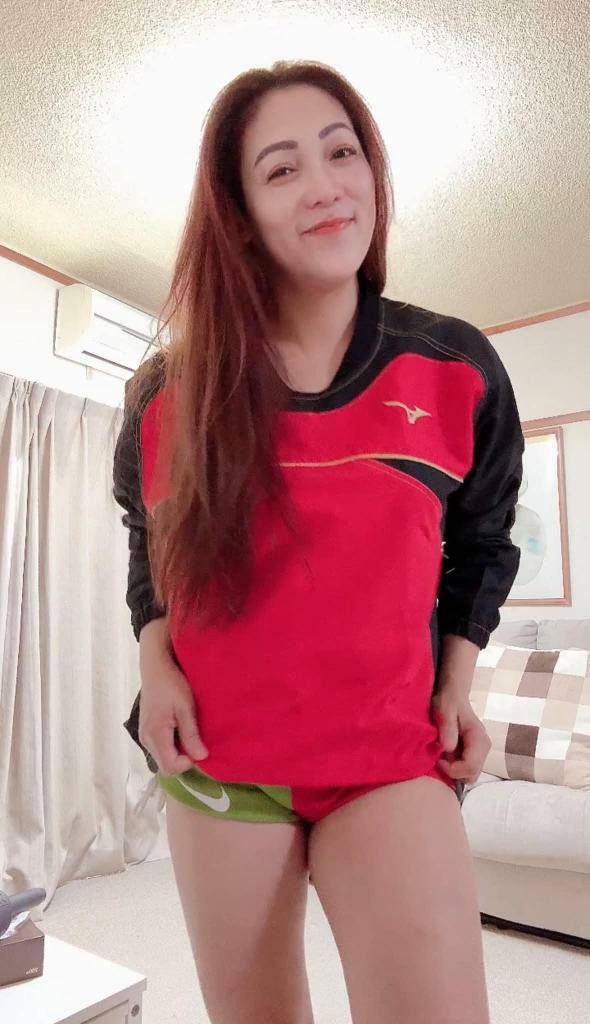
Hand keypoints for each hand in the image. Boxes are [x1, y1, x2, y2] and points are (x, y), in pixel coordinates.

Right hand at [139, 620, 207, 776]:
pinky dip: (173, 744)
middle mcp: (146, 739)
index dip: (188, 763)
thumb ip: (191, 735)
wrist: (156, 667)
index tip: (200, 746)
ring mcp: (144, 735)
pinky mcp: (146, 729)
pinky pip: (161, 746)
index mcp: (156, 735)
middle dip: (184, 759)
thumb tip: (201, 758)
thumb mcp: (186, 708)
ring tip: (191, 733)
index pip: (170, 767)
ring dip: (179, 751)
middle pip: (166, 765)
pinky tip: (182, 729)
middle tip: (198, 741)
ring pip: (163, 756)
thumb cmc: (172, 684)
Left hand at [431, 689, 490, 784]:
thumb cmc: (449, 702)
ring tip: (442, 756)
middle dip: (454, 772)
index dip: (453, 770)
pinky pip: (467, 770)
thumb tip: (448, 748)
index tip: (438, 761)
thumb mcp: (444, 710)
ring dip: (454, 771)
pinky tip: (446, 756)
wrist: (454, 696)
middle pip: (472, 775)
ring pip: (470, 775)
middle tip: (439, 759)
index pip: (471, 767)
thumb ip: (447, 728)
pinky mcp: (474, 754)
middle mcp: (484, 748)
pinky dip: (455, 768)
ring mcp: (480, 752)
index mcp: (479, 738)